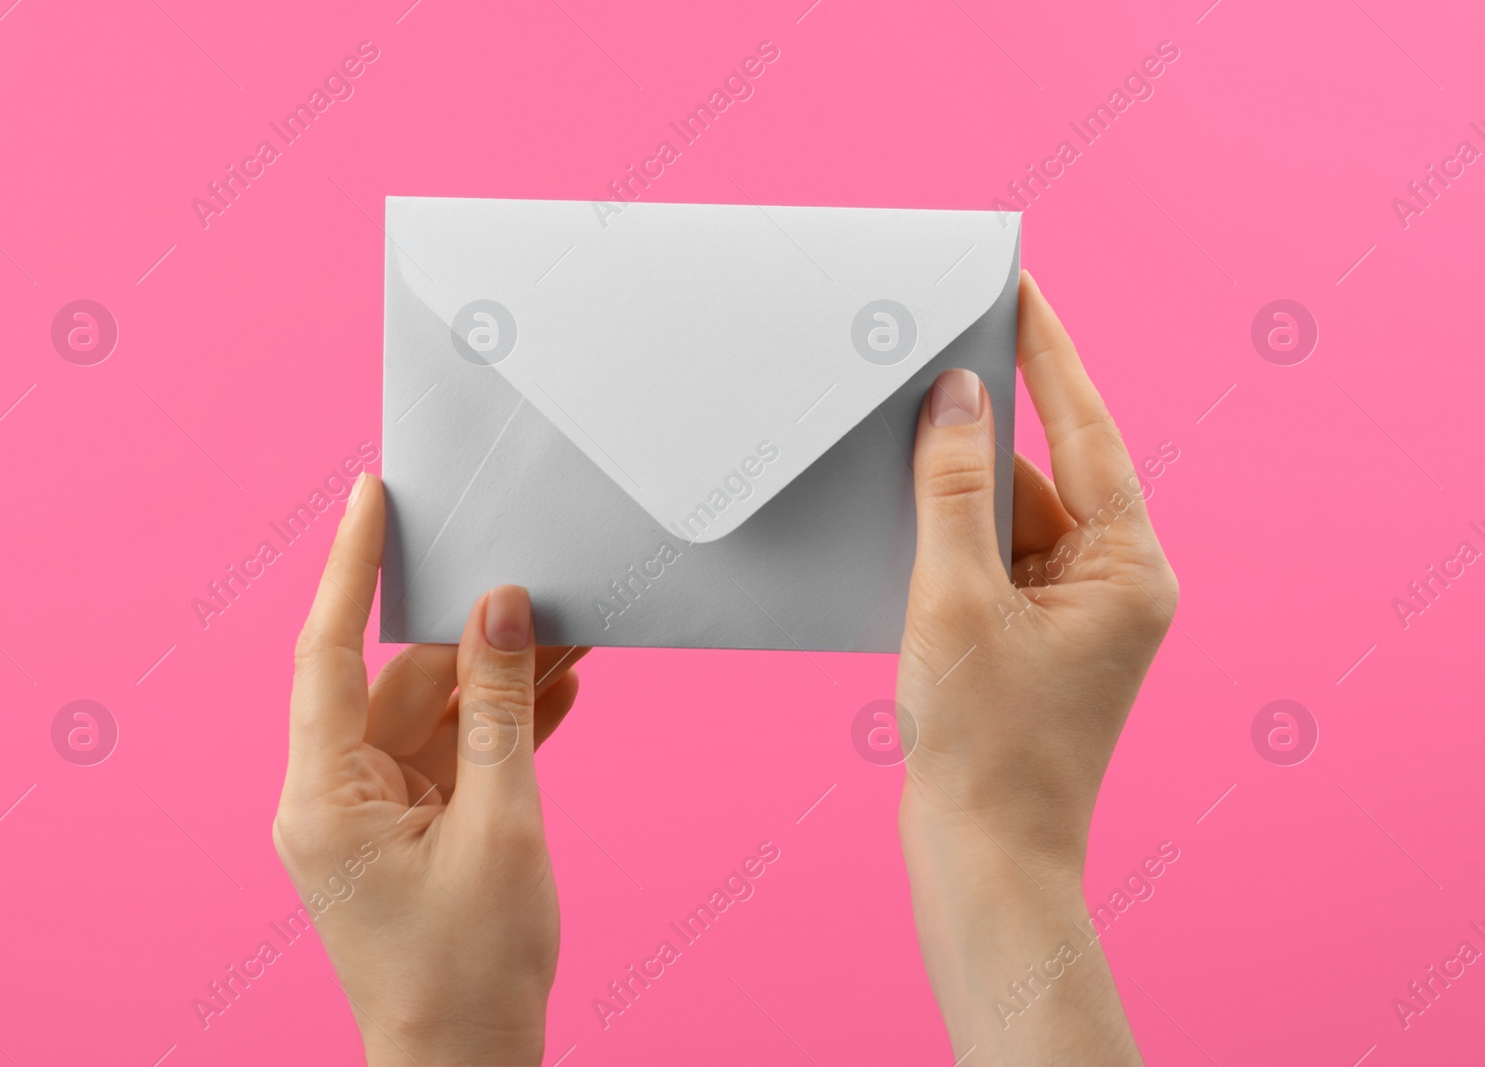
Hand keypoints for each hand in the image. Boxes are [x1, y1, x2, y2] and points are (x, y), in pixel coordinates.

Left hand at [273, 473, 586, 1064]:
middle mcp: (336, 796)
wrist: (471, 1064)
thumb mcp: (501, 823)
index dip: (349, 567)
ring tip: (572, 632)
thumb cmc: (471, 969)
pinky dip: (505, 728)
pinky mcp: (416, 831)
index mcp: (324, 795)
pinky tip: (562, 691)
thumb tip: (501, 609)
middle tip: (537, 579)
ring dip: (502, 681)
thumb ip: (501, 707)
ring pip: (439, 716)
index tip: (370, 496)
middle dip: (474, 635)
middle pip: (401, 682)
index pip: (327, 652)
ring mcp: (377, 815)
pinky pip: (457, 757)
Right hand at [896, 272, 1175, 1064]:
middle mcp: (1114, 583)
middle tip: (937, 348)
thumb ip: (954, 490)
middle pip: (1048, 470)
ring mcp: (1074, 613)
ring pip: (1013, 515)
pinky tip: (899, 515)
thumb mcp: (958, 598)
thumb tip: (955, 397)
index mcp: (1128, 569)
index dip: (1049, 356)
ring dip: (957, 486)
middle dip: (986, 423)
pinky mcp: (1033, 637)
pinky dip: (949, 535)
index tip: (1021, 288)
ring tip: (898, 439)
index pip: (1087, 432)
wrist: (982, 856)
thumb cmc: (985, 744)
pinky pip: (993, 557)